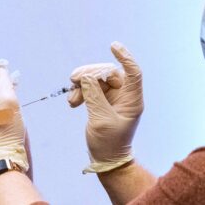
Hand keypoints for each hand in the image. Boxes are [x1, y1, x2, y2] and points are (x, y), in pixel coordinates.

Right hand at [70, 42, 143, 172]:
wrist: (106, 159)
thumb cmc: (109, 143)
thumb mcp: (101, 119)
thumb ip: (94, 95)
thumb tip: (86, 77)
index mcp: (132, 100)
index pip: (133, 72)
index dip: (125, 57)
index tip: (113, 46)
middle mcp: (124, 96)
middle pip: (108, 73)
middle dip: (90, 74)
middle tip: (73, 79)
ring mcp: (113, 98)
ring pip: (96, 80)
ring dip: (82, 85)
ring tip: (71, 99)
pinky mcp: (102, 101)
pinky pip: (90, 88)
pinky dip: (80, 92)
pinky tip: (72, 102)